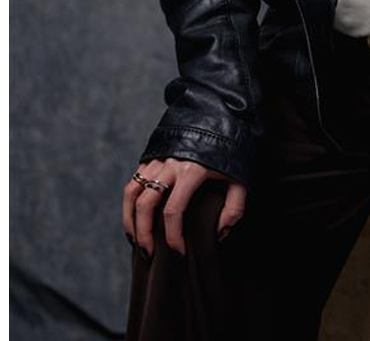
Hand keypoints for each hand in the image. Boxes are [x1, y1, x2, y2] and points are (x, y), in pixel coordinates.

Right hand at [122, 157, 246, 257]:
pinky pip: (133, 182)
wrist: (219, 115)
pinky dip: (129, 204)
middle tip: (150, 253)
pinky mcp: (151, 156)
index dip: (173, 236)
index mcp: (192, 170)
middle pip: (146, 204)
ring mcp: (158, 159)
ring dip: (130, 220)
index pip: (173, 211)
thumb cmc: (230, 149)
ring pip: (133, 193)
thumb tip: (219, 233)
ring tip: (135, 241)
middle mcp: (170, 164)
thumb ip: (234, 207)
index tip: (179, 252)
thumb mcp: (239, 178)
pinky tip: (133, 219)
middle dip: (144, 233)